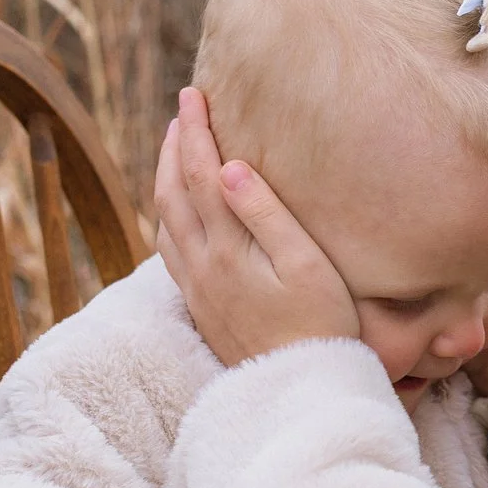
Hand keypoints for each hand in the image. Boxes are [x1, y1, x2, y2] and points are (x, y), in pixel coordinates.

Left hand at [155, 87, 357, 366]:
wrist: (302, 393)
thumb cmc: (323, 327)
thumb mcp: (307, 265)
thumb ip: (266, 214)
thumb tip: (229, 166)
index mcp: (227, 250)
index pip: (202, 173)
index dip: (197, 130)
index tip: (194, 93)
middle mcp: (202, 267)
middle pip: (172, 192)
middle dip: (176, 146)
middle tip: (184, 111)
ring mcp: (198, 290)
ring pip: (165, 221)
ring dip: (166, 178)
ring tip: (179, 149)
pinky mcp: (202, 309)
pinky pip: (170, 250)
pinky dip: (168, 215)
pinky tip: (180, 210)